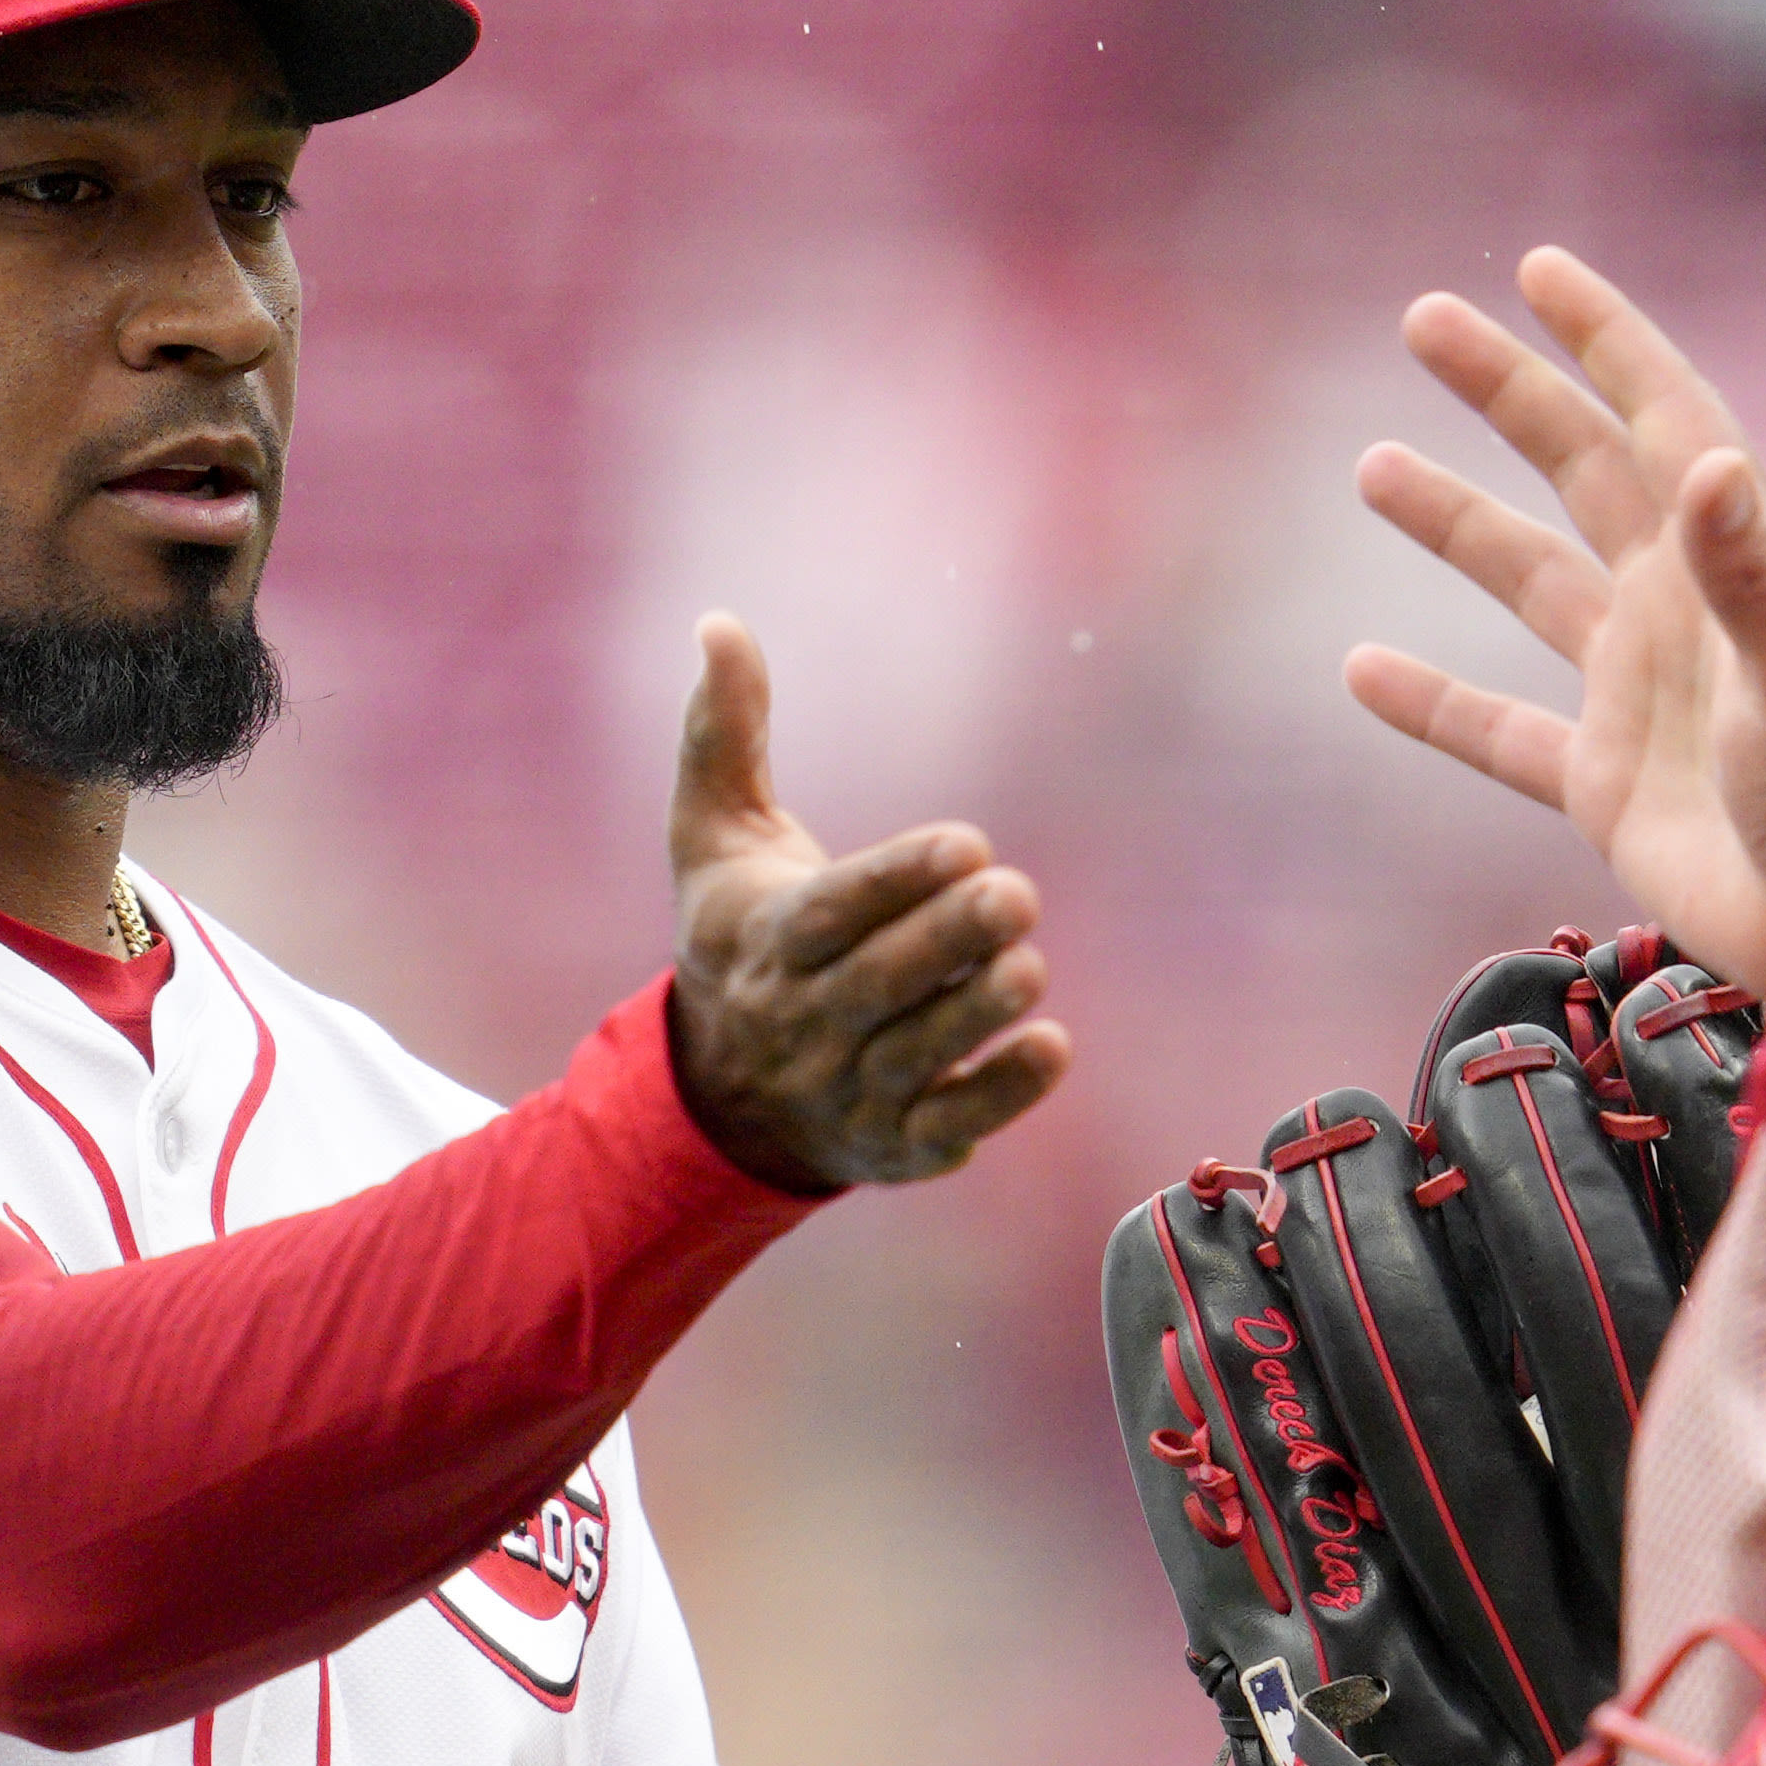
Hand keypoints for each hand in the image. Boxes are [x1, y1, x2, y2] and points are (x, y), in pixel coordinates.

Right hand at [663, 614, 1071, 1188]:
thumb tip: (718, 621)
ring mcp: (846, 1089)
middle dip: (947, 942)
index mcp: (763, 941)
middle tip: (1019, 894)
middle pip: (874, 986)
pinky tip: (1051, 1048)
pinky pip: (948, 1125)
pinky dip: (999, 1094)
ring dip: (975, 1012)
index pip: (830, 913)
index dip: (897, 879)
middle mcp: (800, 1022)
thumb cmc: (737, 935)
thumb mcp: (715, 837)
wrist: (720, 1097)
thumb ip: (724, 734)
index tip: (967, 840)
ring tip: (1029, 966)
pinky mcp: (893, 1143)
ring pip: (914, 1055)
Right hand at [1345, 248, 1765, 988]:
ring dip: (1454, 523)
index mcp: (1732, 561)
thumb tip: (1707, 461)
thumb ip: (1752, 574)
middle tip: (1424, 320)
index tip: (1539, 269)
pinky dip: (1432, 705)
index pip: (1665, 418)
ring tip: (1373, 464)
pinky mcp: (1604, 785)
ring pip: (1528, 584)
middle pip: (1580, 469)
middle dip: (1507, 392)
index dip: (1607, 340)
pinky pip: (1498, 734)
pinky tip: (1360, 670)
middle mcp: (1680, 609)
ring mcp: (1637, 695)